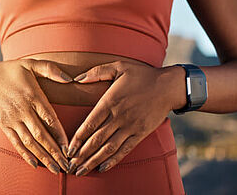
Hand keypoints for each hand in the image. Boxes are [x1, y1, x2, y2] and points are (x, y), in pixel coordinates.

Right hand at [0, 59, 72, 173]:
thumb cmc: (12, 70)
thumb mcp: (31, 63)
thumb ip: (50, 69)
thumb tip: (69, 79)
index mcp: (32, 95)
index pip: (49, 118)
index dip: (59, 134)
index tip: (70, 147)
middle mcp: (22, 109)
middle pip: (41, 134)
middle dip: (54, 152)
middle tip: (67, 165)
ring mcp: (12, 119)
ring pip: (29, 142)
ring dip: (43, 157)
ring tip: (55, 169)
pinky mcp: (4, 125)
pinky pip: (16, 142)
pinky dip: (25, 154)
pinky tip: (35, 164)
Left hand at [66, 60, 177, 175]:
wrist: (168, 86)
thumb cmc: (142, 74)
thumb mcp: (118, 66)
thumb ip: (96, 72)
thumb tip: (77, 78)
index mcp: (110, 101)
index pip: (90, 124)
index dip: (78, 138)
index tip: (67, 149)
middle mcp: (119, 117)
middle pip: (96, 140)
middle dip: (81, 154)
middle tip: (70, 166)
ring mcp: (130, 127)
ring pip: (108, 148)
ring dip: (93, 160)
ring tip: (81, 171)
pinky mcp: (140, 133)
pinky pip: (125, 149)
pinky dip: (113, 160)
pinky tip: (102, 168)